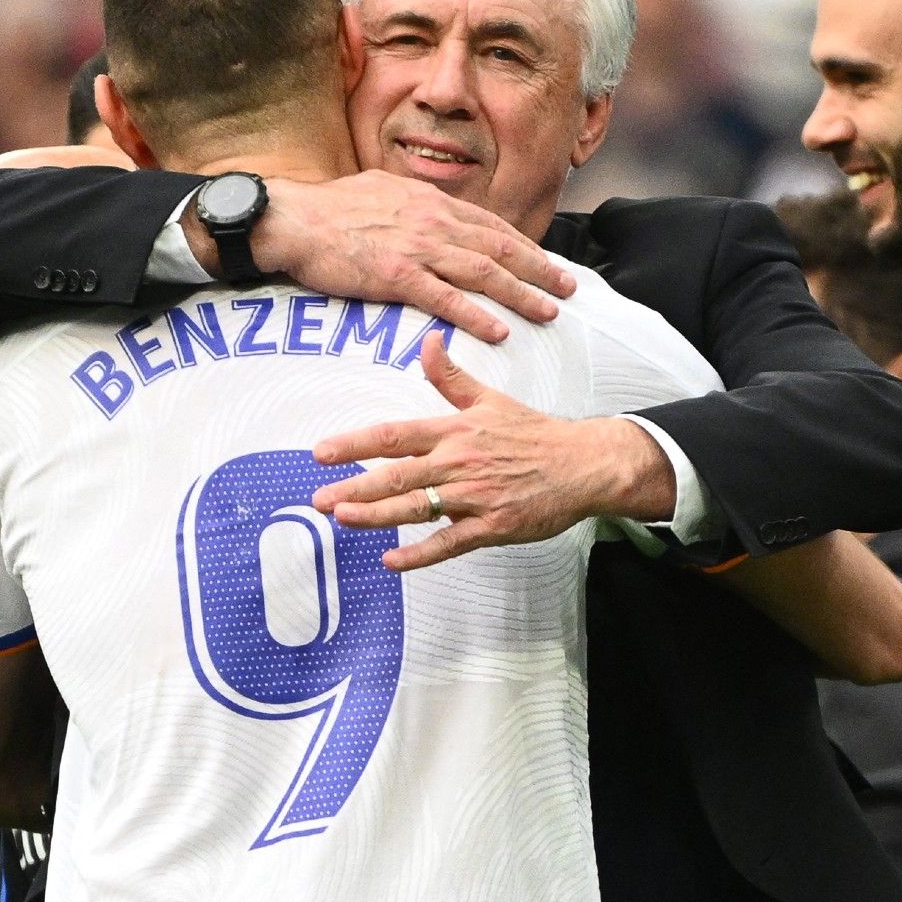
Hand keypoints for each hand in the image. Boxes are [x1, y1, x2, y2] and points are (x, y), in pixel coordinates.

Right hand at [236, 170, 577, 343]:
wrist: (290, 218)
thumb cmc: (328, 208)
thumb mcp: (380, 189)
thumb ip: (411, 202)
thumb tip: (428, 210)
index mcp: (430, 201)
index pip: (490, 225)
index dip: (524, 246)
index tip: (545, 262)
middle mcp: (432, 221)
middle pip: (499, 248)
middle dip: (539, 269)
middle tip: (568, 288)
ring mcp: (416, 248)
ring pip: (483, 273)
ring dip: (521, 294)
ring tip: (548, 312)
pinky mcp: (395, 276)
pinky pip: (445, 299)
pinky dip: (475, 316)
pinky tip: (498, 331)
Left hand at [311, 333, 674, 570]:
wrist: (583, 464)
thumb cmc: (534, 433)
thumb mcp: (490, 399)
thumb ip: (451, 377)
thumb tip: (429, 341)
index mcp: (455, 431)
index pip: (396, 435)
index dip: (356, 444)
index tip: (322, 452)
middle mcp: (460, 462)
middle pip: (398, 476)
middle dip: (354, 488)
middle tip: (318, 499)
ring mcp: (475, 497)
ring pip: (418, 508)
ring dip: (377, 516)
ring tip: (342, 519)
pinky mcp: (492, 526)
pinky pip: (449, 543)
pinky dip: (420, 554)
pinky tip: (391, 561)